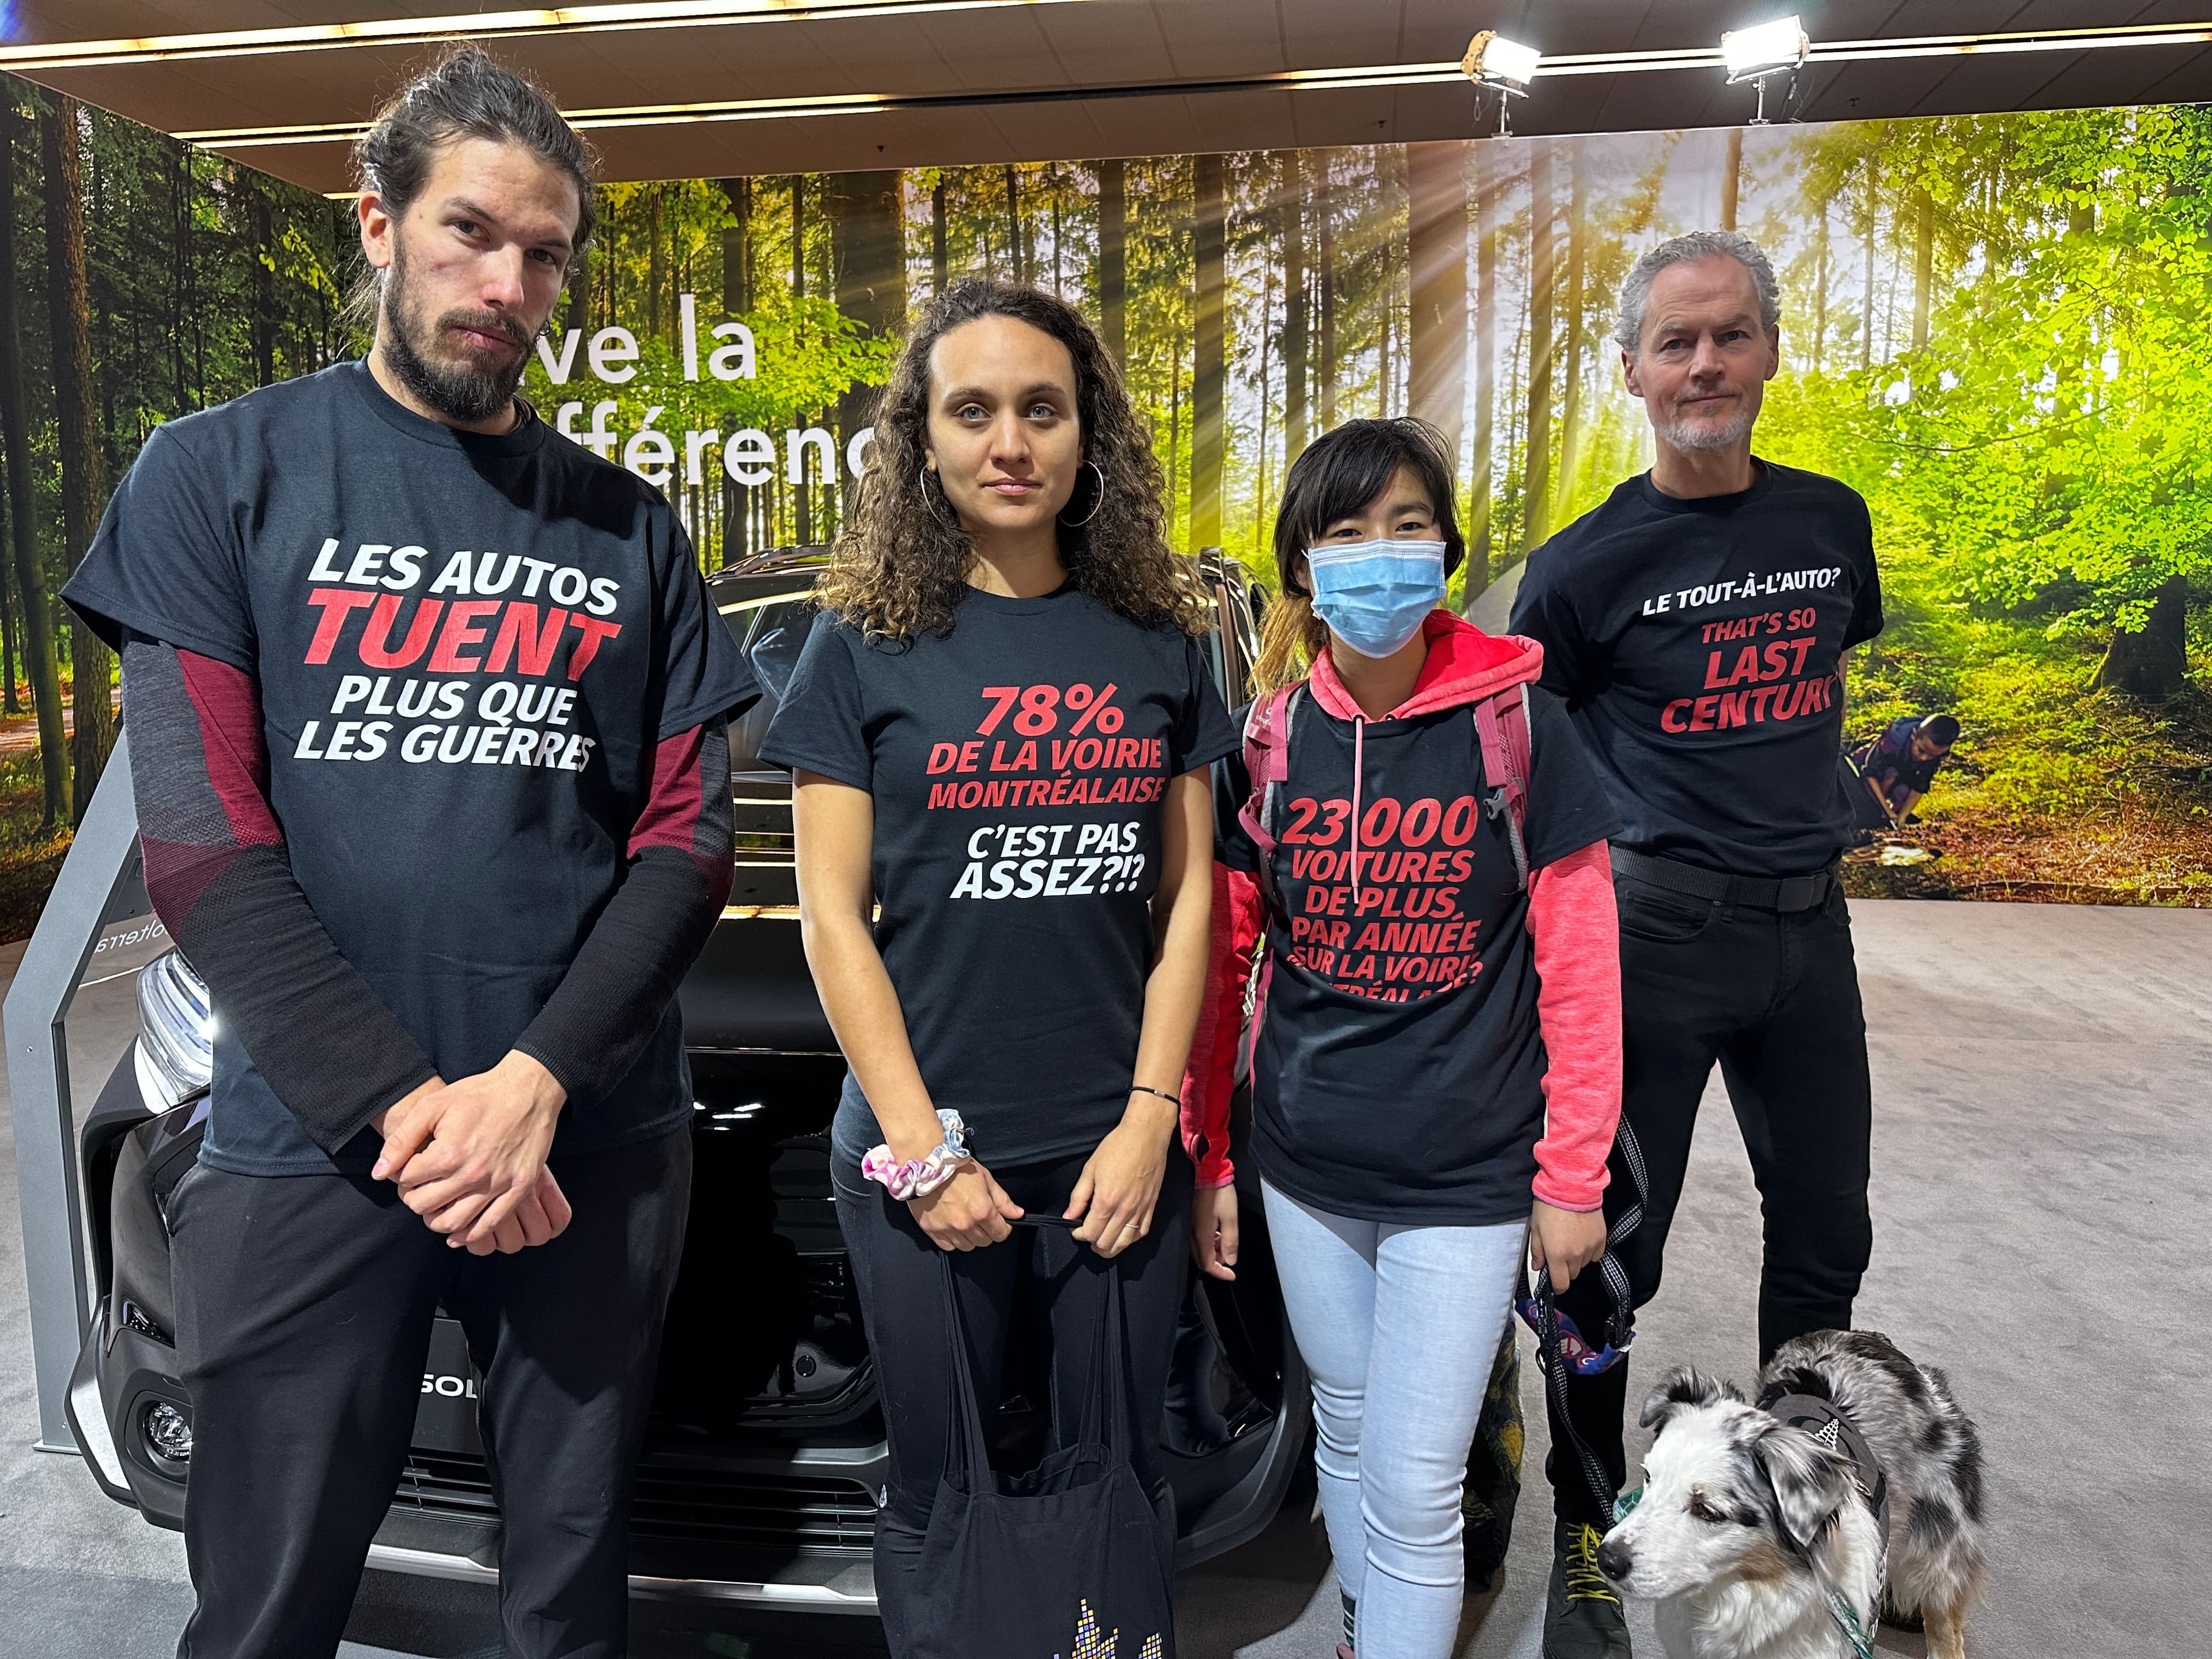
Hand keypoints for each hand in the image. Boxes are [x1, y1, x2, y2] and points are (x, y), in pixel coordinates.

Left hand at [373, 1052, 567, 1247]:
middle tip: (421, 1185)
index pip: (407, 1182)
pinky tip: (459, 1231)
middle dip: (415, 1197)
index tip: (411, 1166)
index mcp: (448, 1154)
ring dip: (436, 1219)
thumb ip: (402, 1140)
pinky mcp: (519, 1187)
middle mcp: (472, 1174)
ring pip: (453, 1223)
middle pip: (424, 1206)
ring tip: (437, 1205)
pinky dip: (470, 1234)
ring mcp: (498, 1184)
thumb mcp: (433, 1106)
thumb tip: (379, 1173)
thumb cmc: (479, 1094)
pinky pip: (490, 1224)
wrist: (529, 1089)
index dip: (403, 1174)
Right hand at [911, 1160, 1023, 1250]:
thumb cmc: (956, 1167)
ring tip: (967, 1223)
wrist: (926, 1163)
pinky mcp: (932, 1230)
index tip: (1001, 1223)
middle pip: (985, 1241)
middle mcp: (965, 1223)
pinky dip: (953, 1240)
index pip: (1001, 1233)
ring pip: (967, 1247)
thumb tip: (1018, 1213)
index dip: (1004, 1228)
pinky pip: (948, 1246)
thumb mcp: (986, 1178)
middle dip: (987, 1232)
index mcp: (982, 1210)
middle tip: (982, 1219)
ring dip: (970, 1238)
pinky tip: (953, 1227)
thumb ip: (1003, 1200)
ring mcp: (947, 1228)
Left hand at [1066, 1092, 1174, 1257]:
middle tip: (1087, 1233)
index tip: (1076, 1228)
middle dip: (1093, 1242)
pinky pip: (1141, 1232)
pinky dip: (1130, 1239)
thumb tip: (1070, 1215)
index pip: (1090, 1233)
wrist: (1146, 1135)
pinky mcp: (1151, 1206)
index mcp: (1106, 1200)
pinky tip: (1122, 1235)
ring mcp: (1140, 1209)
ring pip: (1125, 1243)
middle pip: (1106, 1243)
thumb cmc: (1118, 1147)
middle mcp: (1124, 1209)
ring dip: (1111, 1246)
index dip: (1079, 1234)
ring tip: (1102, 1240)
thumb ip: (1079, 1196)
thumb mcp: (1090, 1168)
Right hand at [1190, 1180, 1238, 1280]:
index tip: (1232, 1275)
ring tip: (1226, 1244)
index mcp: (1201, 1235)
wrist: (1206, 1171)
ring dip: (1214, 1252)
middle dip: (1217, 1263)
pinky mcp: (1190, 1219)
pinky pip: (1199, 1239)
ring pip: (1200, 1249)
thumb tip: (1230, 1260)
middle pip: (1202, 1259)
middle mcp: (1192, 1234)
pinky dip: (1210, 1242)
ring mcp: (1189, 1226)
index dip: (1220, 1273)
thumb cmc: (1219, 1192)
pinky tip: (1218, 1234)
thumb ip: (1230, 1241)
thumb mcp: (1230, 1218)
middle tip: (1230, 1260)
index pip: (1207, 1264)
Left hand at [1529, 1199, 1607, 1294]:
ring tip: (1570, 1241)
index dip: (1557, 1287)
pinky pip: (1596, 1254)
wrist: (1571, 1188)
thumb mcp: (1536, 1229)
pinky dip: (1589, 1251)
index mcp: (1557, 1254)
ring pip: (1584, 1264)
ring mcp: (1590, 1247)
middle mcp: (1575, 1255)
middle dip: (1565, 1268)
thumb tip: (1538, 1267)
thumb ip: (1537, 1251)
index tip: (1554, 1284)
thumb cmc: (1549, 1206)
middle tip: (1559, 1252)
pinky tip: (1582, 1238)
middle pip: (1572, 1274)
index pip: (1561, 1284)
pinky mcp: (1601, 1239)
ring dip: (1577, 1259)